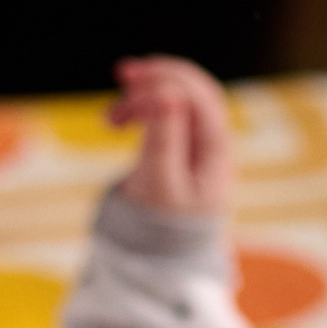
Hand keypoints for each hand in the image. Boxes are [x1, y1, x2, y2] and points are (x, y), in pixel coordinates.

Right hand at [111, 56, 234, 216]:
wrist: (164, 255)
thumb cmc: (164, 224)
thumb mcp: (160, 184)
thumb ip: (164, 139)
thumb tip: (167, 94)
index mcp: (216, 148)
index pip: (196, 96)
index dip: (164, 80)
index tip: (127, 86)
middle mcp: (212, 140)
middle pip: (191, 89)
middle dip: (157, 76)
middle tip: (122, 72)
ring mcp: (197, 143)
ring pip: (176, 98)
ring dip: (144, 95)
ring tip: (110, 118)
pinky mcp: (180, 146)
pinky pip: (166, 114)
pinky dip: (144, 108)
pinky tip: (120, 117)